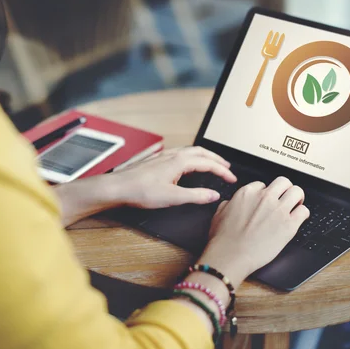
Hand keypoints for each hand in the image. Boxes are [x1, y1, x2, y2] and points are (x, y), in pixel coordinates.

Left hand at [111, 147, 236, 208]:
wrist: (118, 187)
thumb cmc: (140, 191)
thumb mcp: (173, 197)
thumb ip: (196, 196)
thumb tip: (213, 195)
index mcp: (180, 161)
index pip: (208, 163)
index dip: (222, 171)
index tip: (232, 179)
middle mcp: (173, 155)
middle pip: (202, 152)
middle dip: (217, 159)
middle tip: (227, 168)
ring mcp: (164, 156)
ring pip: (191, 150)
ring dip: (205, 156)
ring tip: (212, 163)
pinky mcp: (157, 160)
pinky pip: (180, 152)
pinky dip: (192, 156)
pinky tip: (188, 163)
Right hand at [198, 177, 308, 287]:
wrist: (231, 256)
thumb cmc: (223, 239)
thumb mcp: (219, 213)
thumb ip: (229, 203)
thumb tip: (232, 203)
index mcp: (247, 193)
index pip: (263, 184)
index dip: (266, 193)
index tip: (267, 201)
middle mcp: (264, 198)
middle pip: (284, 182)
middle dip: (285, 190)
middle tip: (285, 198)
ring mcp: (278, 210)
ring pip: (297, 192)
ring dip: (297, 198)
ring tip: (295, 206)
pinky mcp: (289, 225)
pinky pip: (304, 211)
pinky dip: (302, 214)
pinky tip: (298, 219)